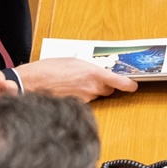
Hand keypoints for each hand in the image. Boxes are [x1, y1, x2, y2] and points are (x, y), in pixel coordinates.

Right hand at [14, 57, 137, 101]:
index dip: (128, 84)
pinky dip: (80, 97)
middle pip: (107, 90)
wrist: (32, 83)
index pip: (118, 81)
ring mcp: (84, 99)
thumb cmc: (49, 69)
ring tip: (73, 82)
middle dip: (103, 85)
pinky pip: (84, 102)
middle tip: (91, 79)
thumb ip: (87, 68)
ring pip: (95, 96)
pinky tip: (68, 90)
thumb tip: (94, 72)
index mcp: (93, 73)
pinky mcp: (76, 106)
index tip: (133, 85)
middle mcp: (91, 88)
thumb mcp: (72, 61)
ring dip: (89, 91)